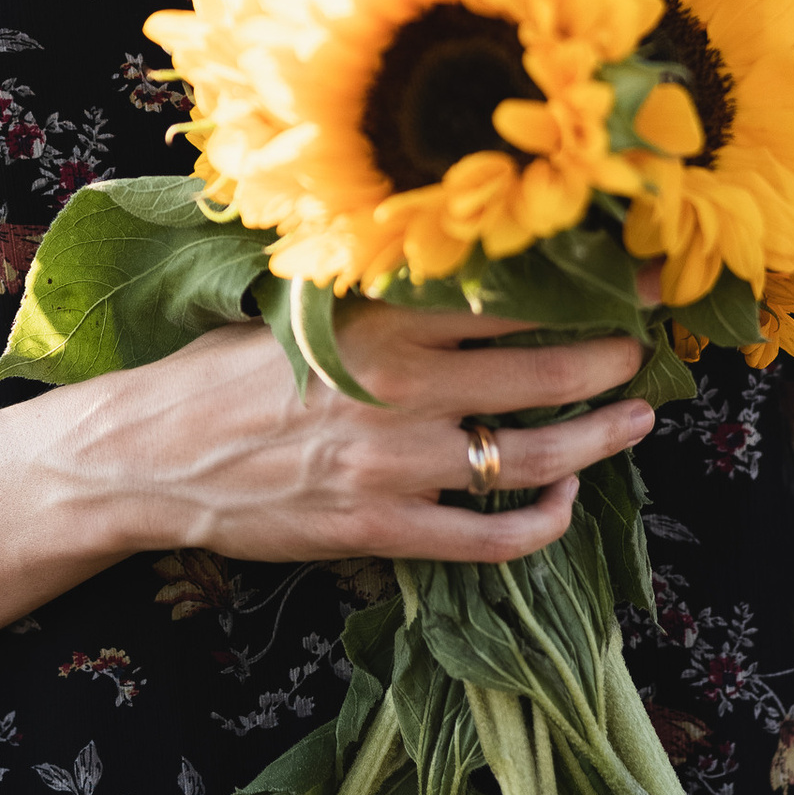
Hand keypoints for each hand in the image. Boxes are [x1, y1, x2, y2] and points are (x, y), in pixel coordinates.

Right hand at [0, 304, 659, 710]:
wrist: (142, 457)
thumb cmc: (217, 369)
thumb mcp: (296, 307)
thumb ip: (379, 293)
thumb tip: (461, 258)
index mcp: (376, 320)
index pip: (509, 297)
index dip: (587, 288)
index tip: (640, 275)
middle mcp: (396, 389)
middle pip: (541, 374)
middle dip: (612, 361)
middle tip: (651, 348)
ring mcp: (390, 465)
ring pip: (529, 457)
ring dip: (596, 440)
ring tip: (634, 421)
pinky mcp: (376, 529)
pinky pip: (483, 536)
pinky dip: (537, 524)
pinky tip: (563, 505)